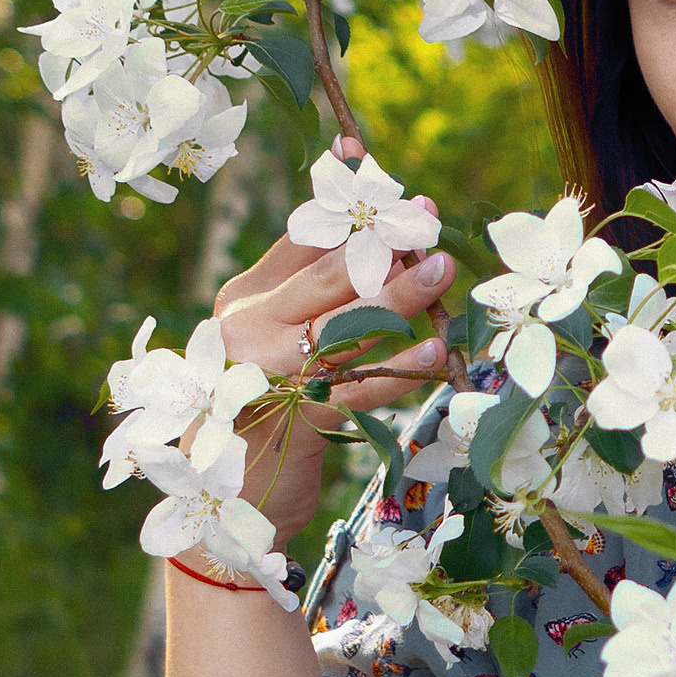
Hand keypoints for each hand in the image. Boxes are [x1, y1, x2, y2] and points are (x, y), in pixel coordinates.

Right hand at [213, 137, 453, 546]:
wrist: (233, 498)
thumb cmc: (266, 412)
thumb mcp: (276, 344)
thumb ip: (311, 296)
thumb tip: (379, 245)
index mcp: (242, 300)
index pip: (301, 240)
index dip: (346, 208)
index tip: (381, 178)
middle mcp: (248, 330)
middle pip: (327, 276)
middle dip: (383, 245)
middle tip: (426, 222)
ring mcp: (269, 374)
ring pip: (346, 323)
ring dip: (400, 296)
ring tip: (442, 270)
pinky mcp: (298, 419)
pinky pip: (360, 386)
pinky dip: (400, 367)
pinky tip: (435, 350)